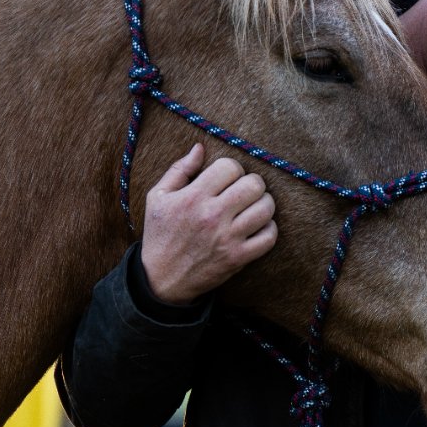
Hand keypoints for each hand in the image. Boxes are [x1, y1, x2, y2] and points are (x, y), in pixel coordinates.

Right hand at [140, 144, 277, 305]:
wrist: (161, 279)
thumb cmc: (160, 234)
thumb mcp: (158, 197)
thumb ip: (179, 170)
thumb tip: (200, 147)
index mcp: (193, 197)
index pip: (230, 167)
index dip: (232, 169)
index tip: (228, 178)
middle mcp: (212, 216)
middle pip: (253, 185)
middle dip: (252, 183)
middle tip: (244, 191)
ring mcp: (227, 238)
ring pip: (265, 208)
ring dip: (263, 204)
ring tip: (253, 206)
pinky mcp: (238, 258)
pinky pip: (269, 237)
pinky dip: (268, 229)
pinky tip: (257, 226)